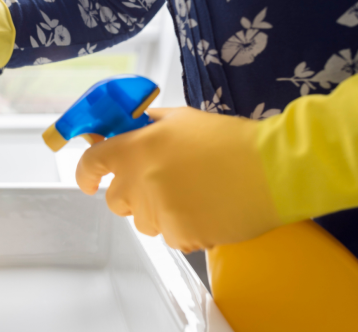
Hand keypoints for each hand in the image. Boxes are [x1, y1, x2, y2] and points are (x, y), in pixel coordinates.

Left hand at [75, 107, 282, 251]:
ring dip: (159, 213)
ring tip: (193, 196)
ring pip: (142, 222)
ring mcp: (158, 210)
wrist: (272, 168)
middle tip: (159, 185)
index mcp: (134, 148)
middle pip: (114, 200)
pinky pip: (170, 238)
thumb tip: (118, 131)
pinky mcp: (179, 234)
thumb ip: (143, 127)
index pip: (90, 163)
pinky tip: (208, 210)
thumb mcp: (179, 120)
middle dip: (130, 195)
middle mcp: (139, 180)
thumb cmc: (230, 141)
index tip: (88, 180)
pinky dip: (184, 229)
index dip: (85, 174)